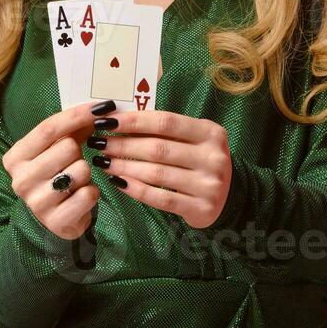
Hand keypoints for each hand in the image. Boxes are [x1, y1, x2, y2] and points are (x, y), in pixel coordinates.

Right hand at [2, 100, 110, 239]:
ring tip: (75, 182)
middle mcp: (21, 180)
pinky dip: (91, 192)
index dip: (77, 115)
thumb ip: (72, 128)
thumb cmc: (55, 175)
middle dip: (79, 152)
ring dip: (86, 174)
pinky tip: (80, 196)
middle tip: (73, 163)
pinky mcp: (56, 221)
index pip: (48, 128)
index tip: (102, 107)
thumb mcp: (55, 150)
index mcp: (16, 157)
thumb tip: (99, 109)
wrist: (55, 219)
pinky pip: (89, 194)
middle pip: (68, 147)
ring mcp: (37, 203)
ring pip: (81, 170)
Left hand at [89, 109, 231, 228]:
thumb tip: (119, 119)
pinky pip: (161, 198)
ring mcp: (209, 184)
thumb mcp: (192, 139)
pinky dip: (136, 190)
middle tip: (98, 144)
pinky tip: (118, 183)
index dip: (133, 121)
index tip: (106, 122)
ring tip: (103, 163)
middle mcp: (213, 157)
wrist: (228, 196)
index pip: (165, 122)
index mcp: (210, 132)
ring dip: (124, 167)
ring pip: (156, 174)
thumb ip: (165, 130)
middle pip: (157, 148)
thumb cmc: (199, 160)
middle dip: (122, 145)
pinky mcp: (201, 208)